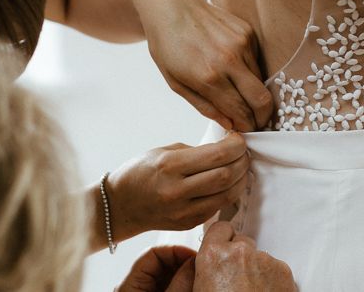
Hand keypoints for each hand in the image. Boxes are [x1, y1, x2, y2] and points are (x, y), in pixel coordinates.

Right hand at [104, 133, 248, 240]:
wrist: (120, 205)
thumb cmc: (141, 172)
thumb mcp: (165, 151)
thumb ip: (196, 150)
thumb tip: (226, 147)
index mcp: (170, 166)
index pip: (217, 155)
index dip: (236, 145)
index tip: (238, 138)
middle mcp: (177, 191)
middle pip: (226, 175)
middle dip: (242, 160)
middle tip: (243, 151)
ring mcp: (183, 211)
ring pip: (227, 194)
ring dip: (241, 178)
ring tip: (241, 166)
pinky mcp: (188, 224)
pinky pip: (218, 207)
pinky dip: (229, 192)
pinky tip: (229, 182)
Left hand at [115, 246, 195, 291]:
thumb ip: (180, 281)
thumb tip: (197, 260)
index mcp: (129, 284)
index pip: (152, 253)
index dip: (175, 250)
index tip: (194, 255)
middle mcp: (136, 286)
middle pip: (160, 262)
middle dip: (182, 261)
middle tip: (200, 265)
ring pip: (166, 274)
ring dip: (184, 272)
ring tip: (198, 274)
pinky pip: (168, 285)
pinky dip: (182, 283)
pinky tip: (193, 283)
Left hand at [136, 0, 272, 131]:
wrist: (170, 5)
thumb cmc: (167, 46)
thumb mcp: (176, 83)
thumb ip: (205, 106)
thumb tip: (230, 124)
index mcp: (209, 76)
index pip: (241, 112)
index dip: (246, 126)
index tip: (244, 131)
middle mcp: (230, 59)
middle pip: (262, 100)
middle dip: (262, 117)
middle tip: (255, 123)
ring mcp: (242, 43)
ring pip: (262, 81)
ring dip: (255, 94)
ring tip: (241, 97)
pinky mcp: (247, 31)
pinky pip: (257, 61)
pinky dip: (250, 72)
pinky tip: (234, 70)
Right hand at [193, 222, 296, 291]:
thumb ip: (199, 272)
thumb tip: (201, 264)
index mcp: (213, 256)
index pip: (219, 228)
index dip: (221, 241)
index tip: (222, 250)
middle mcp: (239, 252)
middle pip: (240, 241)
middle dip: (238, 256)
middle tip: (234, 281)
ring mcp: (264, 260)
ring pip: (258, 256)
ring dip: (255, 269)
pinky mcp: (283, 271)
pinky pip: (274, 268)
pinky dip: (270, 279)